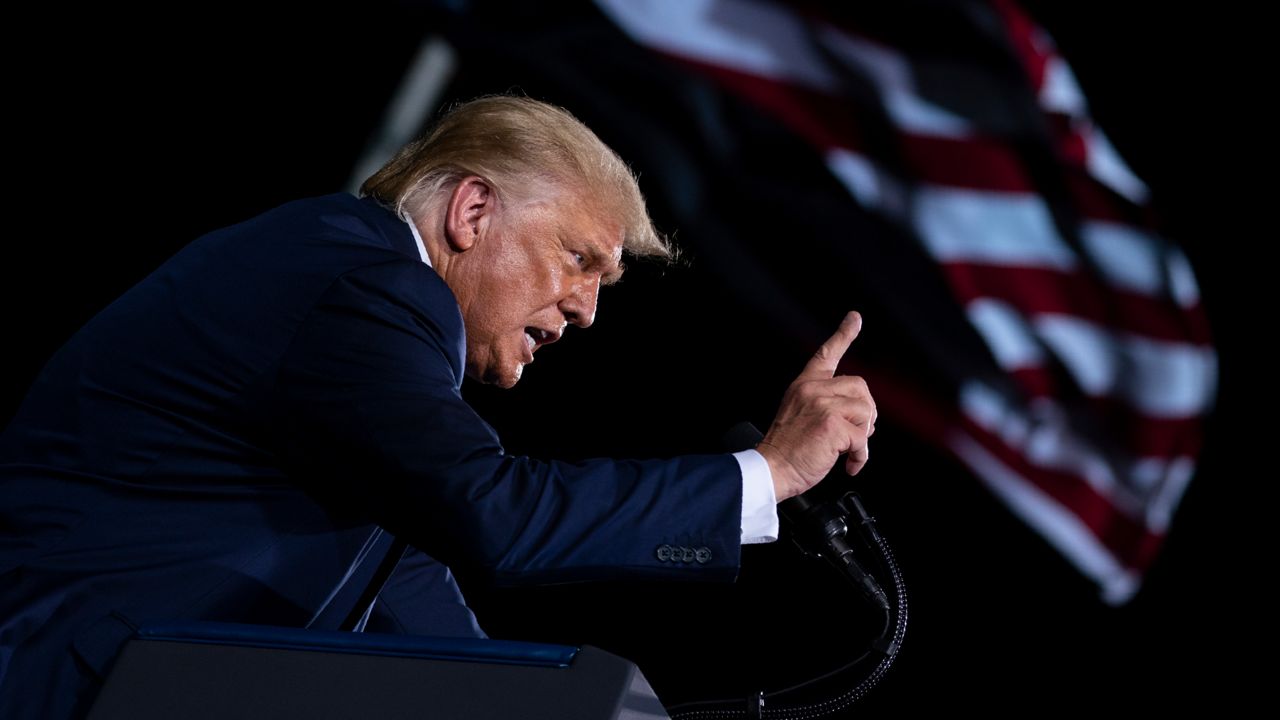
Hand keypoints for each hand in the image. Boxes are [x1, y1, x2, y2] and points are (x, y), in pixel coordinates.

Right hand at [757, 311, 876, 500]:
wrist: (771, 469)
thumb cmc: (786, 449)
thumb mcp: (800, 414)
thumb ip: (825, 404)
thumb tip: (861, 412)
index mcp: (804, 385)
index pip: (826, 353)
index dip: (843, 334)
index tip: (855, 318)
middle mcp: (813, 389)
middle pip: (861, 388)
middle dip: (866, 413)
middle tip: (855, 433)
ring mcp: (823, 405)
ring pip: (866, 411)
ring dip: (863, 435)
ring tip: (846, 449)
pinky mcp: (833, 425)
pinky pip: (863, 438)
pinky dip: (860, 456)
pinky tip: (848, 464)